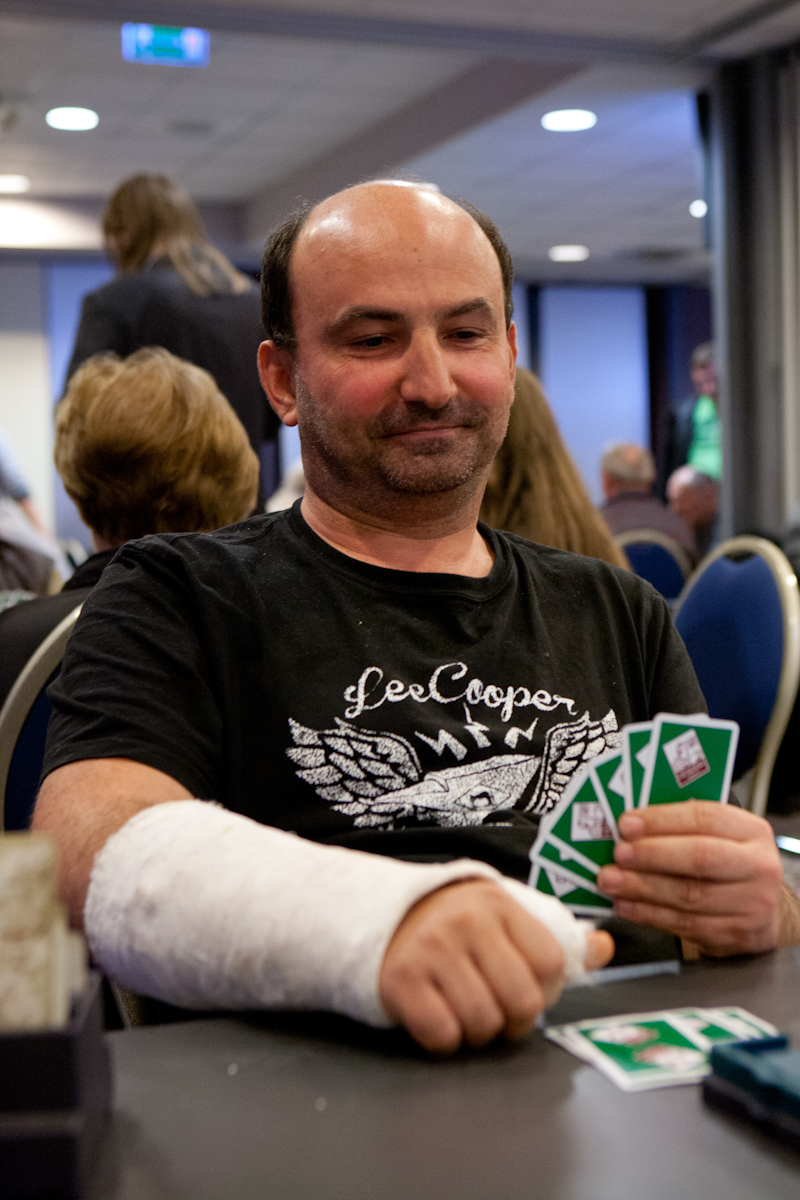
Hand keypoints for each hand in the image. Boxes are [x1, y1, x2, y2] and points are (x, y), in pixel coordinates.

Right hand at [379, 878, 613, 1053]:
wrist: (388, 918)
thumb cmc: (461, 929)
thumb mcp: (509, 921)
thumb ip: (560, 941)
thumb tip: (604, 947)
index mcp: (500, 905)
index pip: (551, 964)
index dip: (547, 991)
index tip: (528, 988)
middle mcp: (466, 922)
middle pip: (522, 1002)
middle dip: (516, 1021)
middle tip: (498, 1009)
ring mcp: (431, 948)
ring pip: (483, 1023)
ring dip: (479, 1032)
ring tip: (468, 1010)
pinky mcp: (401, 979)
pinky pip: (442, 1034)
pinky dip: (445, 1040)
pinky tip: (440, 1015)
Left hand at [596, 801, 783, 956]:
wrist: (762, 912)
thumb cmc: (730, 865)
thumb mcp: (719, 837)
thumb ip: (682, 828)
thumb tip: (631, 825)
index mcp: (752, 831)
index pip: (704, 818)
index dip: (661, 820)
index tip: (627, 824)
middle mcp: (758, 866)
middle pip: (700, 857)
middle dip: (651, 854)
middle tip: (618, 853)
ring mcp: (751, 904)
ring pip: (688, 894)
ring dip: (642, 887)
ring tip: (611, 880)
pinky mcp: (735, 935)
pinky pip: (684, 924)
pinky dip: (648, 914)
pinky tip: (626, 904)